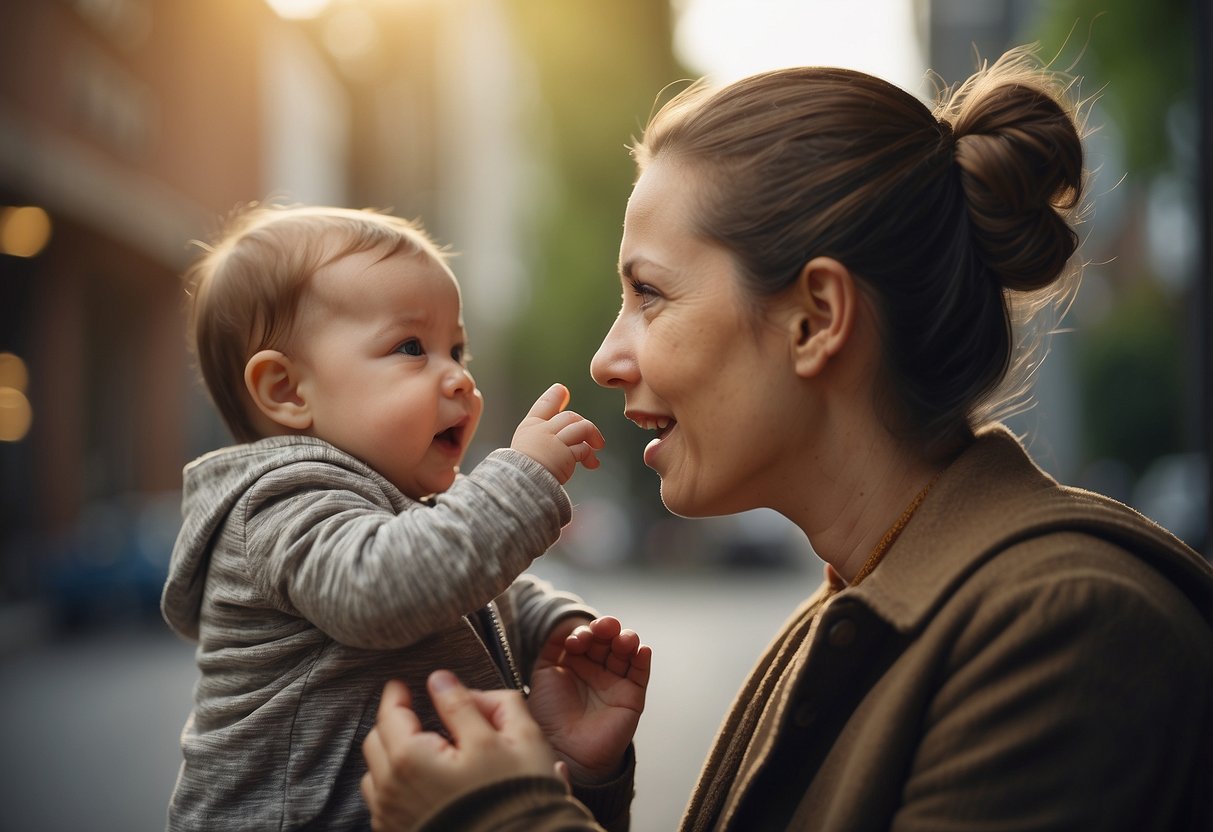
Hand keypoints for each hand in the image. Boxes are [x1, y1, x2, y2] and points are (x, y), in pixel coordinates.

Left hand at [361, 672, 561, 831]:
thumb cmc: (516, 800)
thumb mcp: (506, 738)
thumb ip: (468, 704)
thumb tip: (442, 682)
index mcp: (411, 759)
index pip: (390, 714)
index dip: (396, 694)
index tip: (401, 685)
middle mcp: (392, 791)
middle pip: (377, 741)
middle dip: (394, 723)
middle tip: (417, 715)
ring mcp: (393, 818)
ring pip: (377, 774)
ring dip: (392, 756)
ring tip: (422, 751)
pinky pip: (385, 804)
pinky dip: (396, 785)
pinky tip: (423, 783)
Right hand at [511, 383, 604, 483]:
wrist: (519, 483)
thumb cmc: (520, 470)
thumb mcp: (525, 448)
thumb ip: (540, 436)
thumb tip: (553, 428)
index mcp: (529, 427)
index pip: (543, 405)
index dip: (554, 396)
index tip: (562, 390)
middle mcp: (542, 430)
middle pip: (570, 416)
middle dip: (583, 423)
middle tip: (592, 438)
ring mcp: (554, 441)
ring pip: (582, 427)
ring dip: (593, 436)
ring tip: (598, 447)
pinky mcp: (565, 454)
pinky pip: (584, 449)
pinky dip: (590, 456)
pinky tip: (592, 464)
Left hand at [528, 616, 651, 783]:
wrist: (564, 749)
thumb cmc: (549, 714)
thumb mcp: (544, 673)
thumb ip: (553, 646)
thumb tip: (564, 623)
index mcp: (576, 662)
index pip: (587, 637)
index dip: (584, 633)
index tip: (576, 641)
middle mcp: (596, 669)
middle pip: (608, 640)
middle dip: (607, 629)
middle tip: (604, 629)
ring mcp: (615, 681)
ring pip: (627, 652)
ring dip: (627, 639)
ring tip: (622, 640)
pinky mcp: (632, 695)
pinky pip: (640, 673)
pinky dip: (643, 659)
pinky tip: (641, 650)